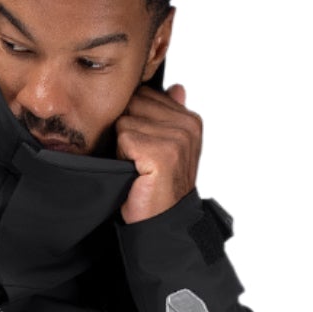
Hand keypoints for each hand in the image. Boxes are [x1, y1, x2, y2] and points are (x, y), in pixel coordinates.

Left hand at [115, 81, 201, 224]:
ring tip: (138, 168)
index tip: (144, 149)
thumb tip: (176, 88)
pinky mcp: (162, 153)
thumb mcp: (166, 147)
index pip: (146, 95)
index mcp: (190, 120)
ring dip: (123, 147)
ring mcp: (176, 139)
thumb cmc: (158, 187)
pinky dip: (122, 157)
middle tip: (138, 160)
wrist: (161, 223)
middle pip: (134, 104)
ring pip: (125, 121)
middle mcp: (187, 126)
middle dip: (127, 131)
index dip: (135, 121)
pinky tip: (136, 173)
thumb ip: (168, 115)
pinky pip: (124, 137)